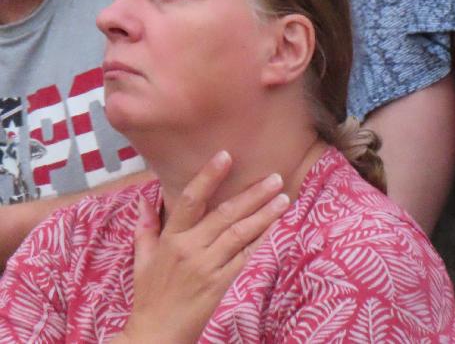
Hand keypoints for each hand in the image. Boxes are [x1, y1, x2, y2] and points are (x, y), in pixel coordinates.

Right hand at [117, 151, 289, 343]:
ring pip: (240, 233)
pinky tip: (276, 225)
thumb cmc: (151, 295)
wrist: (156, 335)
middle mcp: (190, 249)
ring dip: (264, 213)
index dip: (209, 176)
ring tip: (284, 197)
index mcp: (170, 239)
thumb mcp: (142, 260)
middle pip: (225, 214)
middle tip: (275, 176)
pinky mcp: (220, 283)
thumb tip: (146, 199)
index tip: (226, 155)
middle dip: (253, 194)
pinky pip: (246, 256)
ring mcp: (207, 266)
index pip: (191, 200)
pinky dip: (261, 239)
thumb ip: (146, 227)